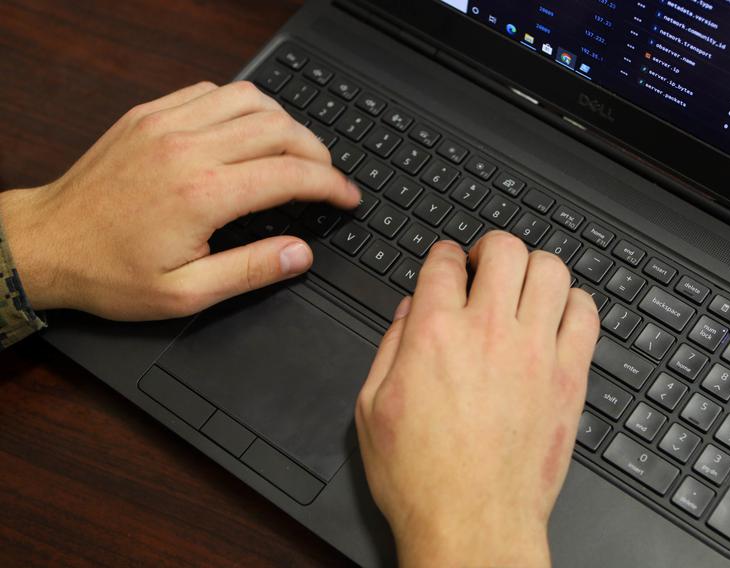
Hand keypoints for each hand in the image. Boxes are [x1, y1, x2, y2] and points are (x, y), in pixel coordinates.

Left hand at [0, 81, 359, 319]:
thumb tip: (301, 253)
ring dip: (284, 122)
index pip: (291, 174)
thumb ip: (250, 271)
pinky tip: (248, 131)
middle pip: (280, 128)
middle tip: (327, 178)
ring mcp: (166, 123)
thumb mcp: (185, 294)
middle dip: (317, 152)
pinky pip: (212, 91)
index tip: (347, 197)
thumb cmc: (109, 273)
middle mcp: (188, 148)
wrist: (46, 243)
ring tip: (295, 151)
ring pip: (250, 99)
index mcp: (202, 194)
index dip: (331, 185)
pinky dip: (243, 106)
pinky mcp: (149, 114)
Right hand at [356, 233, 599, 566]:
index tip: (448, 263)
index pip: (445, 262)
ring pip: (551, 270)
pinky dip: (573, 303)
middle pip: (504, 249)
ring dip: (534, 269)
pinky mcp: (568, 377)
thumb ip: (389, 347)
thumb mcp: (371, 408)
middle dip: (491, 249)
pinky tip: (557, 317)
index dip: (444, 255)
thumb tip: (409, 311)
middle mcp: (489, 332)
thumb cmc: (422, 478)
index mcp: (435, 334)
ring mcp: (536, 352)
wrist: (473, 524)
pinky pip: (586, 314)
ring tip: (523, 286)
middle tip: (485, 266)